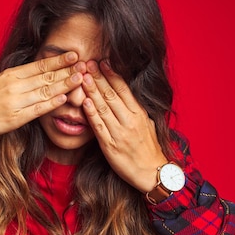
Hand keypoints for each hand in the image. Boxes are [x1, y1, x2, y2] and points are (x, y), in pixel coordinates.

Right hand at [0, 52, 84, 137]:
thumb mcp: (1, 80)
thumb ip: (21, 76)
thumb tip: (41, 71)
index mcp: (13, 74)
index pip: (40, 65)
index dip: (59, 60)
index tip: (75, 54)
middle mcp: (15, 86)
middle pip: (46, 76)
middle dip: (67, 70)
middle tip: (86, 65)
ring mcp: (16, 102)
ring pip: (44, 91)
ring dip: (64, 85)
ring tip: (80, 79)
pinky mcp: (15, 118)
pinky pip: (36, 109)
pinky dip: (51, 104)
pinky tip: (63, 99)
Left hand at [81, 60, 167, 192]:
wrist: (151, 173)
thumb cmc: (149, 149)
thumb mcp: (148, 125)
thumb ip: (136, 110)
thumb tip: (127, 96)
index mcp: (139, 114)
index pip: (123, 89)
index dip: (112, 74)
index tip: (102, 62)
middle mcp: (130, 121)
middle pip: (111, 95)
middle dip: (98, 78)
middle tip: (87, 63)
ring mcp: (119, 133)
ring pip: (103, 108)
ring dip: (92, 91)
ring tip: (83, 77)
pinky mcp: (110, 146)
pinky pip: (99, 127)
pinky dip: (91, 113)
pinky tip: (84, 102)